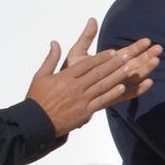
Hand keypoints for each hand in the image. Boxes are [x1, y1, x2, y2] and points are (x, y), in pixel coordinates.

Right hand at [28, 19, 160, 137]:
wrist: (36, 122)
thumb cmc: (37, 98)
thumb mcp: (41, 76)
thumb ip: (51, 59)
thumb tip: (55, 42)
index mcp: (65, 77)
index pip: (86, 65)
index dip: (101, 58)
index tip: (113, 52)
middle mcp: (75, 87)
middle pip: (98, 73)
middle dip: (114, 64)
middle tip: (127, 56)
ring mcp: (81, 100)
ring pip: (102, 86)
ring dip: (117, 77)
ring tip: (129, 69)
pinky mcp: (85, 112)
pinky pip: (101, 101)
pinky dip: (112, 94)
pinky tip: (122, 87)